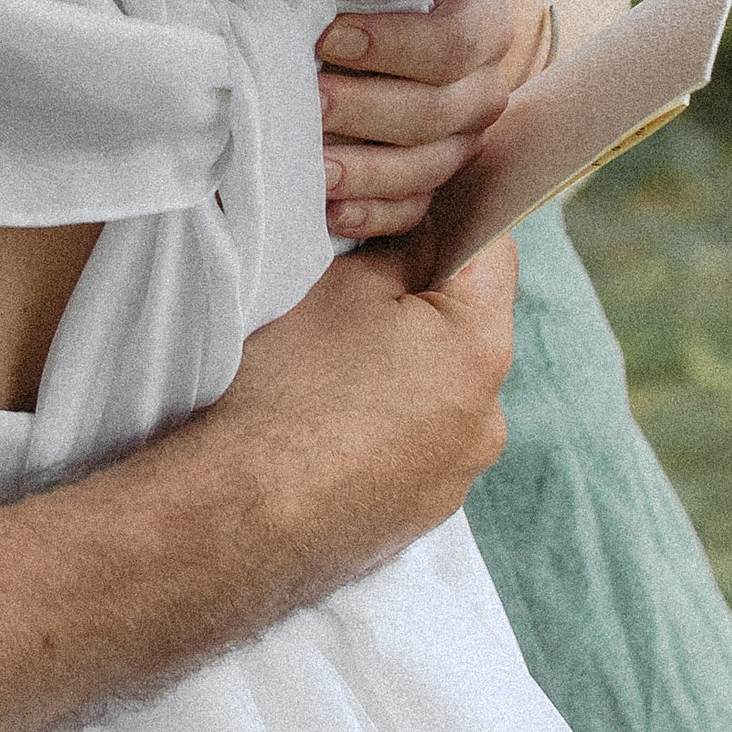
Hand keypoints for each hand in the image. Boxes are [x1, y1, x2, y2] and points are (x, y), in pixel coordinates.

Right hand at [205, 233, 516, 589]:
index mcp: (481, 348)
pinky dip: (387, 426)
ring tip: (333, 374)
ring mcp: (459, 475)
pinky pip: (419, 445)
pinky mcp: (424, 515)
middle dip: (422, 301)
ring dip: (406, 369)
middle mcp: (490, 418)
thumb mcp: (344, 286)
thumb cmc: (288, 387)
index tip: (406, 216)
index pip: (494, 247)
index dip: (451, 216)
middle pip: (468, 326)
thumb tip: (426, 241)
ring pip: (443, 389)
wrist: (238, 514)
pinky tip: (329, 426)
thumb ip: (403, 251)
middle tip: (353, 298)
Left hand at [318, 0, 517, 240]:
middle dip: (365, 109)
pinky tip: (330, 212)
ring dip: (366, 172)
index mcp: (481, 19)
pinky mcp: (430, 181)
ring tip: (313, 167)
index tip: (326, 37)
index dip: (394, 44)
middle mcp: (482, 86)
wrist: (370, 4)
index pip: (455, 43)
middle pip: (437, 113)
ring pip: (426, 169)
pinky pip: (413, 212)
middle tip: (307, 101)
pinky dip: (371, 216)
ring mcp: (459, 141)